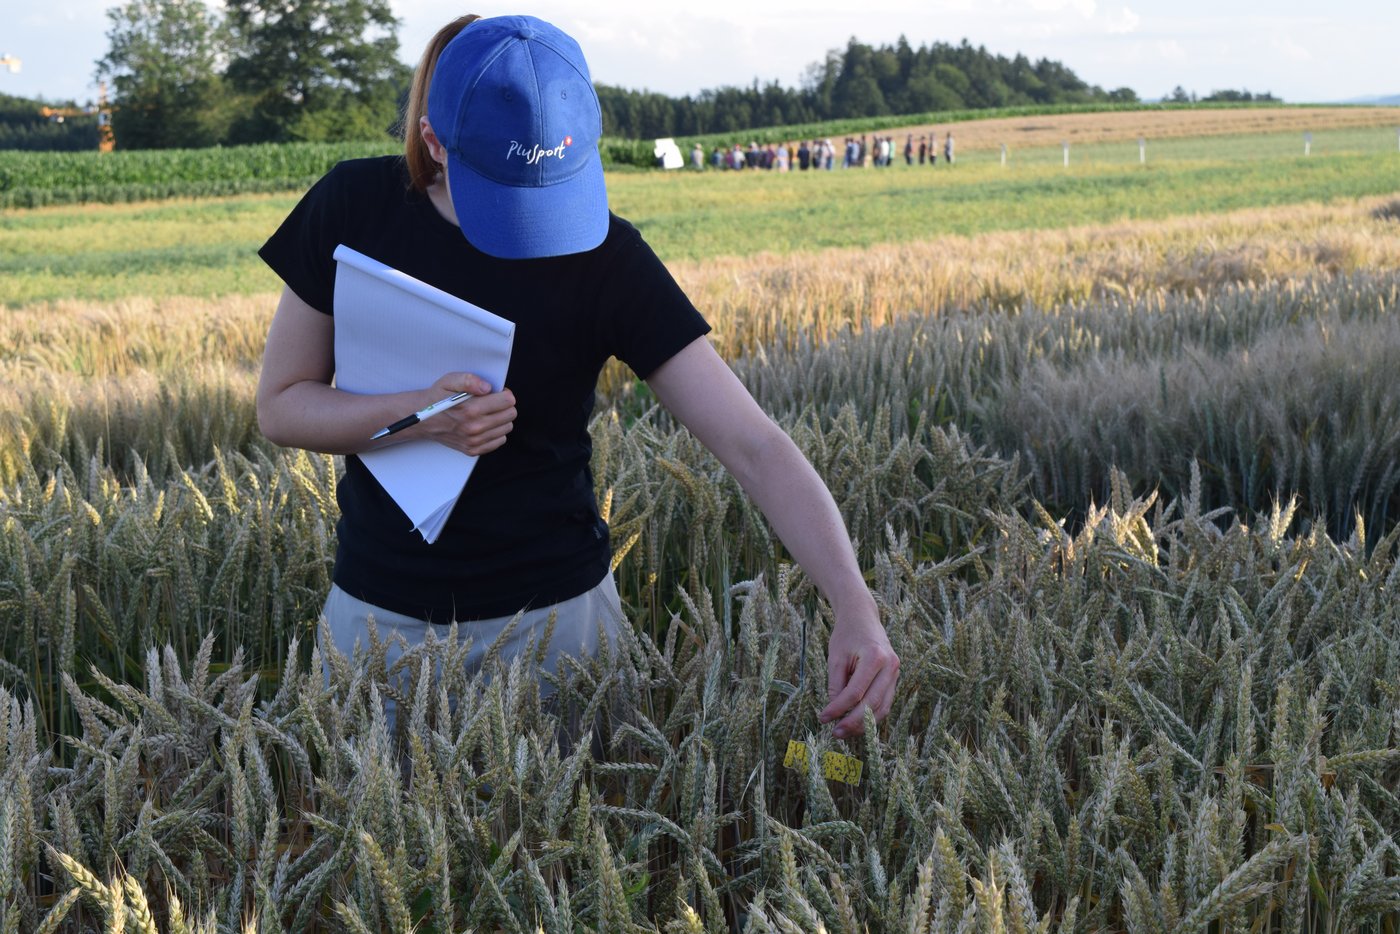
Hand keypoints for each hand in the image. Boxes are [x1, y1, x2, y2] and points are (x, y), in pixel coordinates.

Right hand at [417, 372, 515, 455]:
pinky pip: (500, 440)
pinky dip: (496, 432)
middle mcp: (474, 427)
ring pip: (507, 427)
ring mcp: (474, 441)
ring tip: (487, 413)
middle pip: (510, 414)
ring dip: (501, 418)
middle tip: (492, 402)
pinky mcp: (473, 450)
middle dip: (504, 405)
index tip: (496, 392)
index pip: (508, 401)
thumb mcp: (449, 381)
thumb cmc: (437, 398)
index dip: (504, 393)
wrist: (423, 420)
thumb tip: (487, 387)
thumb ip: (469, 380)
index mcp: (470, 409)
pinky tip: (484, 424)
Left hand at [819, 601, 898, 739]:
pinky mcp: (895, 678)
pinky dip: (872, 716)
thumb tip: (834, 712)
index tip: (823, 718)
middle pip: (872, 704)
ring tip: (844, 732)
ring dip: (863, 724)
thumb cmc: (846, 635)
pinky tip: (856, 723)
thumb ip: (836, 685)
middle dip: (852, 722)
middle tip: (835, 733)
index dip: (839, 708)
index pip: (855, 692)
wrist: (863, 617)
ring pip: (882, 708)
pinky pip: (885, 703)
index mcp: (875, 657)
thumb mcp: (836, 658)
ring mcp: (896, 673)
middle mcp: (891, 666)